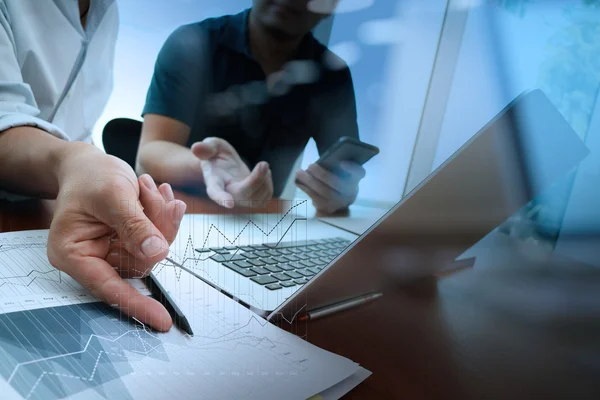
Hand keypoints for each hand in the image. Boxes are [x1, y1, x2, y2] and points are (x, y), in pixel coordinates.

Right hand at [47, 144, 185, 331]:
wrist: (87, 163)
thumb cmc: (90, 176)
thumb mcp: (113, 194)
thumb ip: (134, 224)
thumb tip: (156, 253)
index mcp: (74, 253)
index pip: (108, 287)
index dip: (137, 304)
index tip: (161, 320)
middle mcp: (93, 258)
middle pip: (139, 263)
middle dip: (157, 229)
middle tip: (161, 198)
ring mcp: (113, 252)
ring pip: (153, 250)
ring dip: (160, 218)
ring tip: (150, 188)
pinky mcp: (129, 243)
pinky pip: (156, 239)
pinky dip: (162, 217)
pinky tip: (159, 195)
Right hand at [192, 137, 272, 207]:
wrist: (222, 165)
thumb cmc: (215, 155)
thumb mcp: (211, 146)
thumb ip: (206, 147)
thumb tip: (196, 147)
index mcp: (213, 181)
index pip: (215, 192)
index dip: (222, 198)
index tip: (229, 203)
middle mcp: (226, 193)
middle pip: (242, 194)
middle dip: (256, 180)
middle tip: (263, 163)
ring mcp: (239, 198)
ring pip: (255, 200)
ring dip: (264, 182)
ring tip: (263, 166)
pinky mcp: (250, 199)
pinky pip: (263, 200)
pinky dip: (269, 186)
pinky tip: (265, 174)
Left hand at [295, 161, 364, 213]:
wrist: (336, 196)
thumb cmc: (335, 175)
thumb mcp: (337, 168)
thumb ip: (333, 163)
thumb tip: (322, 161)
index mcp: (356, 178)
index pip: (359, 172)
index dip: (351, 168)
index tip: (341, 162)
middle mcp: (351, 192)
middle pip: (337, 184)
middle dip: (322, 175)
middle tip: (310, 166)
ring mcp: (340, 203)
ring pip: (325, 193)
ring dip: (310, 182)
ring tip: (299, 172)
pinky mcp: (329, 209)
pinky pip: (317, 200)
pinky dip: (306, 190)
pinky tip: (298, 182)